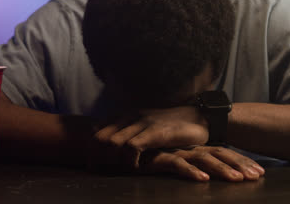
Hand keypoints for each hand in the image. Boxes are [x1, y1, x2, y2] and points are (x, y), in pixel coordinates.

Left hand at [87, 106, 208, 171]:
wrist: (198, 117)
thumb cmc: (172, 126)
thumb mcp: (146, 126)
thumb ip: (129, 132)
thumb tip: (109, 146)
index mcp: (126, 115)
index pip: (96, 130)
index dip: (90, 149)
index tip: (92, 165)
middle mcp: (130, 117)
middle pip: (99, 138)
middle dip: (96, 158)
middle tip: (100, 173)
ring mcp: (142, 123)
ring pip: (112, 142)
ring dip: (112, 161)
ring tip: (118, 172)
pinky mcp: (155, 132)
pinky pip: (132, 147)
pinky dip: (131, 161)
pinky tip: (138, 168)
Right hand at [138, 146, 264, 181]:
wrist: (122, 144)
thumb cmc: (149, 154)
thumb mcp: (175, 159)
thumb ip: (189, 163)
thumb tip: (207, 173)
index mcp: (194, 147)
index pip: (222, 152)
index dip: (240, 161)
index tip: (258, 171)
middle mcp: (188, 148)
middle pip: (219, 154)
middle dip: (239, 164)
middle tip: (257, 175)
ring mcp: (175, 151)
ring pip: (203, 159)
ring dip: (221, 169)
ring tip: (237, 179)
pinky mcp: (159, 157)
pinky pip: (177, 165)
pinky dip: (190, 172)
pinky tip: (203, 179)